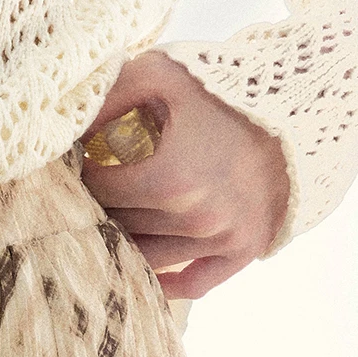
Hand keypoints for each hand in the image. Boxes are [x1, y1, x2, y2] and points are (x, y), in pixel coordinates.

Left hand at [77, 50, 291, 300]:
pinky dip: (166, 281)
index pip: (97, 191)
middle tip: (98, 186)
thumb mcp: (159, 73)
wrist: (297, 104)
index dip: (84, 172)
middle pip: (119, 224)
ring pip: (146, 255)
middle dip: (102, 204)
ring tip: (117, 216)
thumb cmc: (222, 86)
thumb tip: (60, 127)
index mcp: (167, 179)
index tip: (83, 159)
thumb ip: (106, 98)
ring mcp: (221, 239)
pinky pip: (193, 283)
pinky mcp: (242, 250)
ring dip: (127, 238)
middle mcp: (194, 218)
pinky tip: (144, 269)